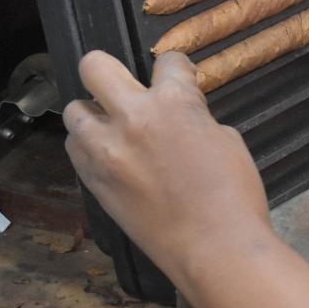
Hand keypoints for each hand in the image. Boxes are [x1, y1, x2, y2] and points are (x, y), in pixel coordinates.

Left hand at [62, 51, 271, 284]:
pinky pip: (77, 149)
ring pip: (74, 110)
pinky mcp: (93, 181)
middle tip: (126, 87)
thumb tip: (178, 117)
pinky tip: (112, 156)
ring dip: (95, 113)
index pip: (168, 61)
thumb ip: (193, 117)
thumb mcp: (225, 138)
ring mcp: (106, 150)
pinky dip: (91, 146)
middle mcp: (132, 117)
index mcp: (174, 101)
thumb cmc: (234, 192)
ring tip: (114, 128)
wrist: (215, 246)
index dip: (178, 68)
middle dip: (110, 71)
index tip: (180, 77)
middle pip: (94, 67)